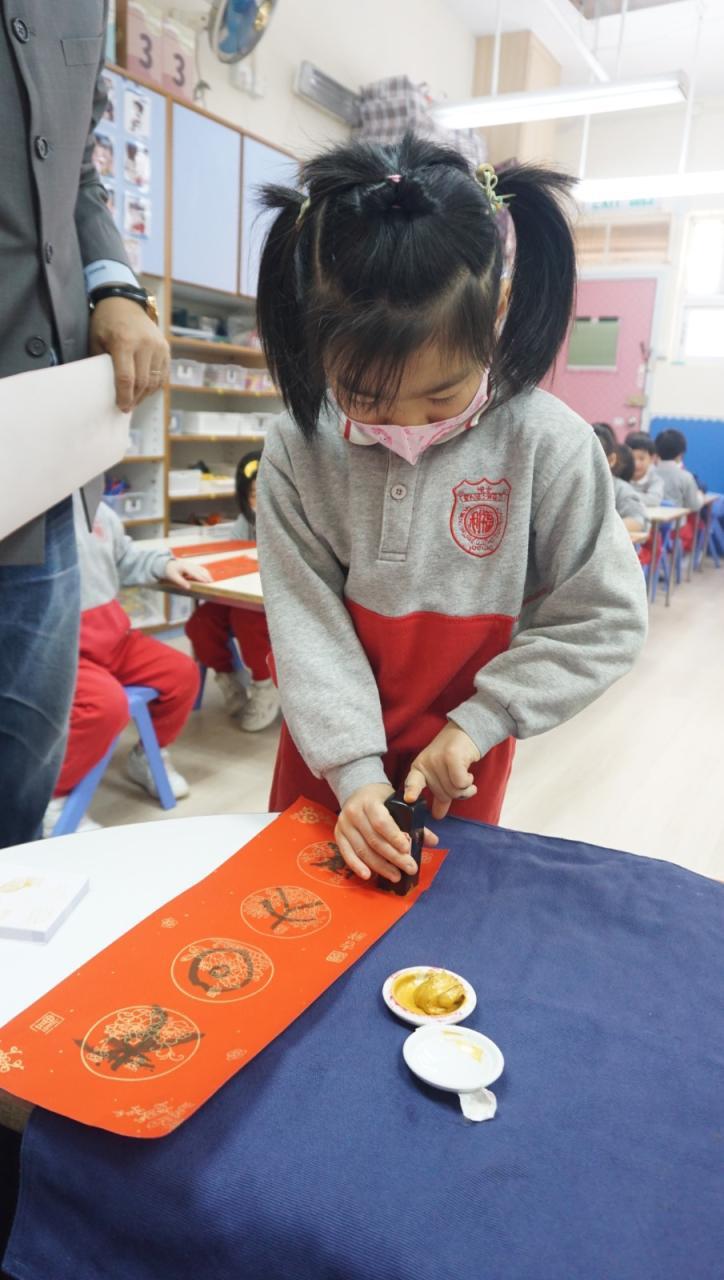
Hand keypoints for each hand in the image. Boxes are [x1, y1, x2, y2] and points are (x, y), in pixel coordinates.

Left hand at [89, 297, 169, 411]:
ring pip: (154, 381)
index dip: (125, 396)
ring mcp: (158, 346)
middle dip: (134, 398)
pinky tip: (144, 390)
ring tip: (135, 400)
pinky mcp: (165, 348)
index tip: (121, 407)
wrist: (124, 302)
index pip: (127, 378)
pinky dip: (154, 386)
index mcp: (125, 342)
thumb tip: (104, 389)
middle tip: (127, 407)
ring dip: (144, 394)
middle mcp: (145, 344)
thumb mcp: (96, 340)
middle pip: (143, 382)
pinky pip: (162, 374)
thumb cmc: (106, 322)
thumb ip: (101, 364)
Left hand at [163, 559, 211, 588]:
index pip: (195, 573)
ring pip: (201, 569)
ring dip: (207, 574)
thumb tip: (189, 587)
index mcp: (185, 567)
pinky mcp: (192, 566)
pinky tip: (207, 577)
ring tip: (211, 581)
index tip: (207, 582)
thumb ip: (181, 582)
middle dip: (206, 576)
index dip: (201, 578)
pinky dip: (204, 573)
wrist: (167, 564)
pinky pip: (200, 569)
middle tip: (212, 583)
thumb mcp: (173, 577)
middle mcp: (189, 565)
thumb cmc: (169, 571)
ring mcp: (191, 565)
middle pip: (200, 571)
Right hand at [335, 783, 437, 883]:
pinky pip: (347, 854)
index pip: (382, 822)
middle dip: (393, 857)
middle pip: (374, 840)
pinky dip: (357, 866)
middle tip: (409, 868)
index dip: (394, 837)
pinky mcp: (338, 834)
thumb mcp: (397, 802)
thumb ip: (414, 821)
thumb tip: (433, 841)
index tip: (407, 850)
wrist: (357, 789)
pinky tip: (368, 876)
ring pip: (362, 850)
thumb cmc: (381, 798)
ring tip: (396, 876)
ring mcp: (344, 824)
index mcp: (370, 802)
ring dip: (380, 866)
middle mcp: (354, 813)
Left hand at [404, 723, 480, 819]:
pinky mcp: (452, 757)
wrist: (465, 733)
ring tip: (466, 777)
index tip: (410, 799)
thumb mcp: (441, 774)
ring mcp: (438, 759)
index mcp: (419, 768)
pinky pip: (461, 783)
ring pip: (454, 790)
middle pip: (443, 794)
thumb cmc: (452, 756)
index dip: (412, 791)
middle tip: (460, 781)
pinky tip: (469, 774)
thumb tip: (438, 816)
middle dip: (455, 792)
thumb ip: (439, 794)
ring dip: (465, 788)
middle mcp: (426, 763)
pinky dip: (469, 782)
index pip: (412, 782)